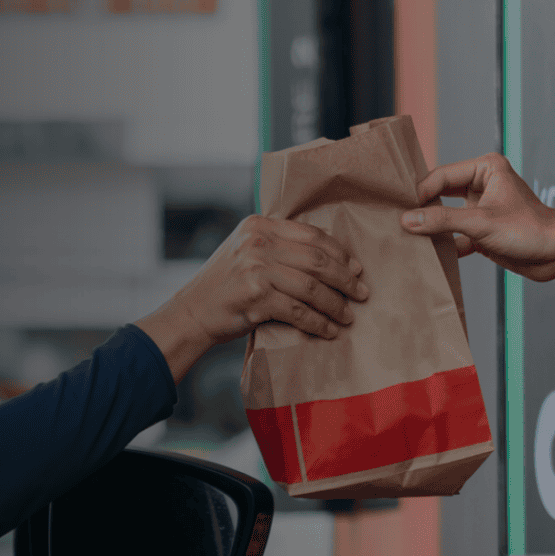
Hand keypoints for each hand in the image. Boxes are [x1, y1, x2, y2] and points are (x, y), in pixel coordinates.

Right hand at [138, 215, 368, 381]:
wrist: (192, 312)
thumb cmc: (226, 286)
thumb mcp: (247, 252)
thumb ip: (279, 247)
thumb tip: (331, 259)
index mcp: (259, 225)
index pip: (312, 234)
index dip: (340, 253)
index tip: (356, 269)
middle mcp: (258, 242)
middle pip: (317, 260)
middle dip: (345, 279)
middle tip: (362, 294)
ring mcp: (256, 268)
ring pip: (313, 287)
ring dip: (336, 304)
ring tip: (348, 316)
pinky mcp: (256, 296)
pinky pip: (300, 311)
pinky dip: (319, 323)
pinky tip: (330, 330)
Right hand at [400, 153, 554, 280]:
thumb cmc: (529, 230)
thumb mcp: (481, 223)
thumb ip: (442, 221)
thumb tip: (406, 220)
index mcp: (485, 169)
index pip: (442, 176)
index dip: (420, 193)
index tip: (401, 211)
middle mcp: (482, 185)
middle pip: (440, 194)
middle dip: (422, 209)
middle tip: (396, 220)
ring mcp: (481, 209)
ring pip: (446, 216)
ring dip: (432, 228)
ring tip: (407, 238)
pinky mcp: (482, 231)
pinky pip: (455, 235)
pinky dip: (444, 244)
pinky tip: (429, 255)